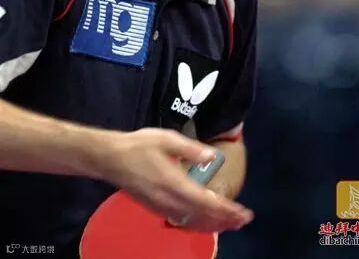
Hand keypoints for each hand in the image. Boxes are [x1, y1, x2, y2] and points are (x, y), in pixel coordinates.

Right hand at [97, 128, 253, 232]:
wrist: (110, 158)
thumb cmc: (139, 145)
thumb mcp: (167, 139)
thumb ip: (191, 149)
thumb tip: (213, 157)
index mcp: (174, 182)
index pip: (206, 202)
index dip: (226, 209)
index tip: (243, 212)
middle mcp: (169, 200)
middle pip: (202, 217)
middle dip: (225, 221)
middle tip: (243, 220)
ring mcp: (161, 207)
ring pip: (192, 222)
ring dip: (213, 224)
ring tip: (230, 223)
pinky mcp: (155, 208)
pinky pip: (182, 220)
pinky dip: (198, 222)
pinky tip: (205, 219)